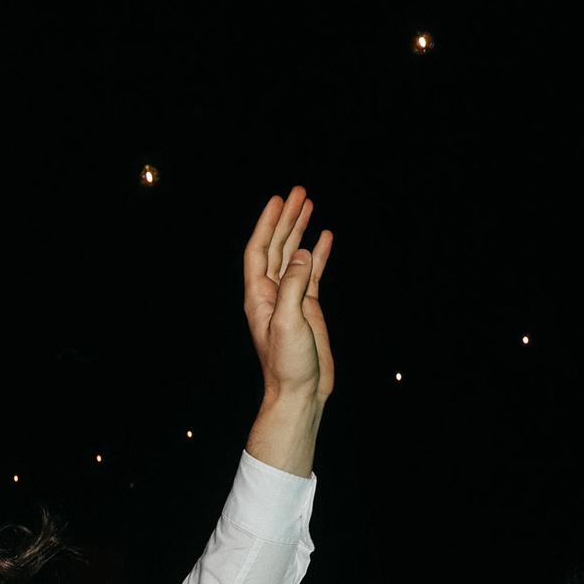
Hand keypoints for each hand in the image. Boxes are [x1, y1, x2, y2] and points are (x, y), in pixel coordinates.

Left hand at [243, 188, 335, 404]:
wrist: (300, 392)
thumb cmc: (288, 364)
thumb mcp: (288, 323)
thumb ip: (294, 287)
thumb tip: (302, 254)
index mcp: (259, 295)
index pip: (260, 250)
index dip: (268, 224)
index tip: (278, 200)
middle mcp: (272, 293)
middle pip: (277, 246)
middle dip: (287, 219)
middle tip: (299, 192)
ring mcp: (291, 298)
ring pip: (294, 255)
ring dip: (301, 230)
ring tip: (309, 204)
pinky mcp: (308, 306)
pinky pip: (312, 272)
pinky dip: (318, 253)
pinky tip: (325, 237)